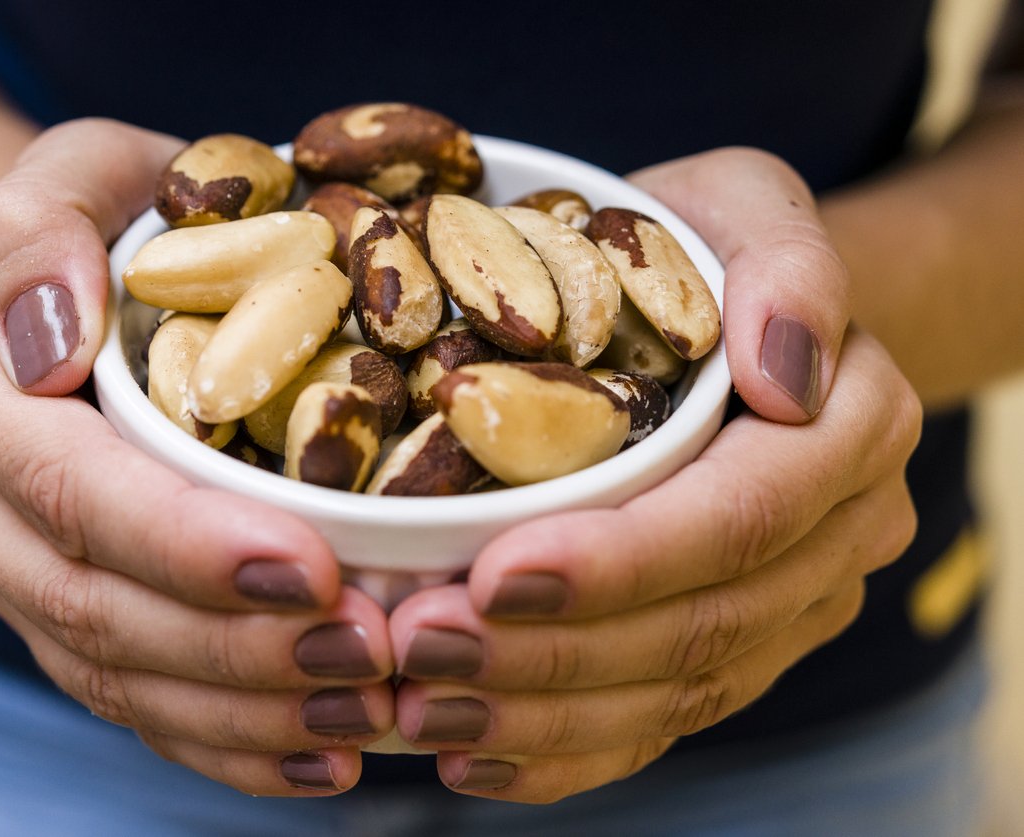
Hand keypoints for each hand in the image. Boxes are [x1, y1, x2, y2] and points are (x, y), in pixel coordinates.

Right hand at [0, 119, 394, 795]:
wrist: (101, 282)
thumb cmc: (122, 215)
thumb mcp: (82, 173)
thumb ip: (35, 228)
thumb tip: (43, 337)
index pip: (74, 490)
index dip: (188, 543)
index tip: (315, 567)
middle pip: (96, 602)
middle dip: (237, 646)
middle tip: (371, 654)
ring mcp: (14, 571)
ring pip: (117, 673)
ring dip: (246, 708)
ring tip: (365, 711)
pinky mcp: (65, 618)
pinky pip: (133, 703)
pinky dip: (228, 742)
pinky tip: (321, 756)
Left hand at [386, 148, 922, 801]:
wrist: (716, 313)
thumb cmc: (703, 242)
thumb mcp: (743, 202)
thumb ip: (787, 262)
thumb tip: (788, 373)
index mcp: (850, 431)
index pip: (740, 517)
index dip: (623, 558)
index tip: (497, 573)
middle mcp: (835, 536)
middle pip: (702, 624)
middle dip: (554, 651)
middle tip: (421, 649)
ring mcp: (787, 608)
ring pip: (673, 692)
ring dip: (542, 714)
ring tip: (421, 704)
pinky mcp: (731, 649)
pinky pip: (657, 726)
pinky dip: (562, 755)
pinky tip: (471, 754)